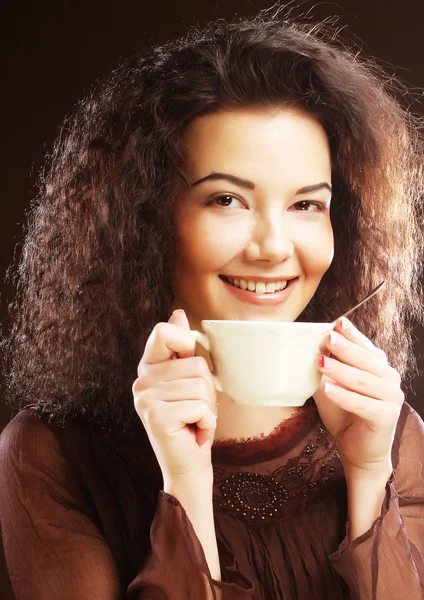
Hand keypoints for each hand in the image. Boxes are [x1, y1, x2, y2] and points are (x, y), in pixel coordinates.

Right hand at [132, 310, 217, 486]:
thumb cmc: (192, 420)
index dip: (186, 343)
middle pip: (195, 363)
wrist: (188, 463)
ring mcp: (146, 398)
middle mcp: (141, 380)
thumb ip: (182, 348)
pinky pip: (200, 406)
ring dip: (207, 407)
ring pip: (200, 385)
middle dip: (207, 389)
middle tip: (194, 409)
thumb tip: (177, 313)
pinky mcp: (156, 416)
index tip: (188, 365)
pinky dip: (207, 422)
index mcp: (148, 367)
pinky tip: (193, 432)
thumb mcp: (190, 380)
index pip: (163, 332)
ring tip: (193, 420)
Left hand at [313, 317, 403, 474]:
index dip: (352, 334)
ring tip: (320, 362)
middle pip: (366, 360)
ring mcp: (392, 398)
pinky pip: (363, 404)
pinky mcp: (387, 417)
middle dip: (346, 348)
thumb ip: (325, 367)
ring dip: (341, 370)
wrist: (359, 450)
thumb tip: (308, 346)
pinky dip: (344, 396)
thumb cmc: (344, 414)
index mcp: (379, 367)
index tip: (338, 322)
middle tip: (328, 338)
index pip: (365, 346)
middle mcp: (390, 379)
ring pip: (364, 380)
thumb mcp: (331, 385)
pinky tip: (328, 389)